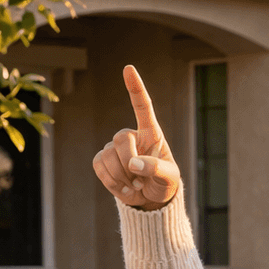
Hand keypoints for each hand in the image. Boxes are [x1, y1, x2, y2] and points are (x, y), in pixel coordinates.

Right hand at [92, 65, 181, 208]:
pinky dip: (111, 182)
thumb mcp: (170, 178)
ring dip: (122, 177)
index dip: (135, 88)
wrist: (150, 199)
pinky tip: (125, 188)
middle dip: (128, 162)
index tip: (128, 68)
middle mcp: (132, 136)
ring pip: (108, 156)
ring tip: (136, 184)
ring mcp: (115, 147)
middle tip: (140, 180)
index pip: (143, 106)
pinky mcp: (103, 160)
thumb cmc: (165, 183)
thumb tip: (134, 164)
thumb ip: (156, 168)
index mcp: (152, 133)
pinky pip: (99, 167)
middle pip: (120, 139)